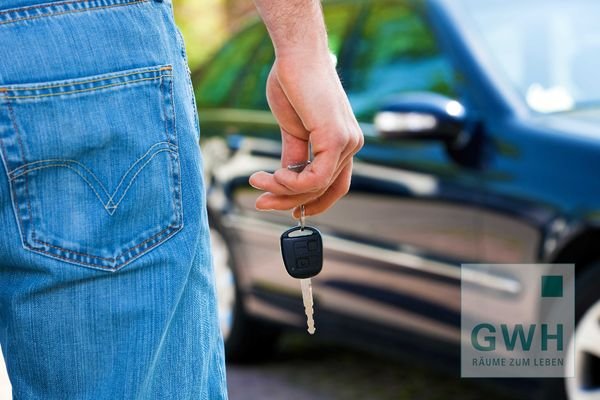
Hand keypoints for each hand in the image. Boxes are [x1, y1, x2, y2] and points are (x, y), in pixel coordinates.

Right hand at [249, 52, 363, 217]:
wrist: (295, 55)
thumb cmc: (294, 85)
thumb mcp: (293, 129)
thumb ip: (294, 156)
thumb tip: (286, 181)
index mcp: (343, 143)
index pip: (334, 186)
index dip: (312, 203)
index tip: (288, 210)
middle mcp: (351, 145)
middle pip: (322, 191)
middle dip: (288, 201)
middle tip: (260, 203)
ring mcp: (348, 143)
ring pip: (316, 188)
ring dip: (282, 190)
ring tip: (258, 183)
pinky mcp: (337, 138)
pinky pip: (315, 178)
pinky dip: (291, 183)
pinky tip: (274, 176)